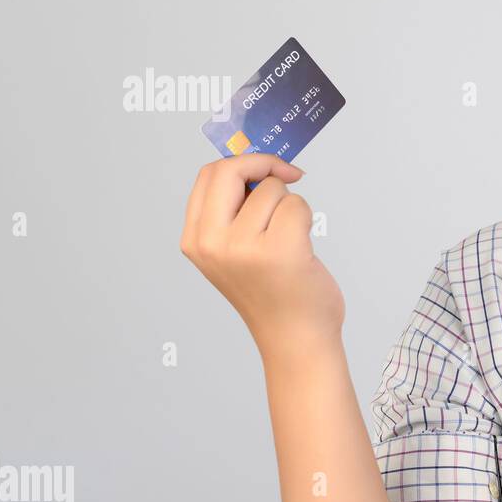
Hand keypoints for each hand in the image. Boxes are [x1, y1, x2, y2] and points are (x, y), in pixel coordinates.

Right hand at [180, 154, 344, 354]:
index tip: (267, 167)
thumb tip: (258, 166)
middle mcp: (212, 243)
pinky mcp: (279, 249)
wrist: (294, 339)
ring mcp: (243, 247)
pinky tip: (302, 249)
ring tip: (290, 242)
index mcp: (195, 240)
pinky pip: (297, 205)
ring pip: (272, 189)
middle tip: (289, 174)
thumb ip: (234, 213)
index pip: (208, 176)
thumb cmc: (273, 294)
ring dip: (290, 206)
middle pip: (231, 170)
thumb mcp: (233, 253)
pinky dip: (306, 219)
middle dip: (265, 165)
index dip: (241, 163)